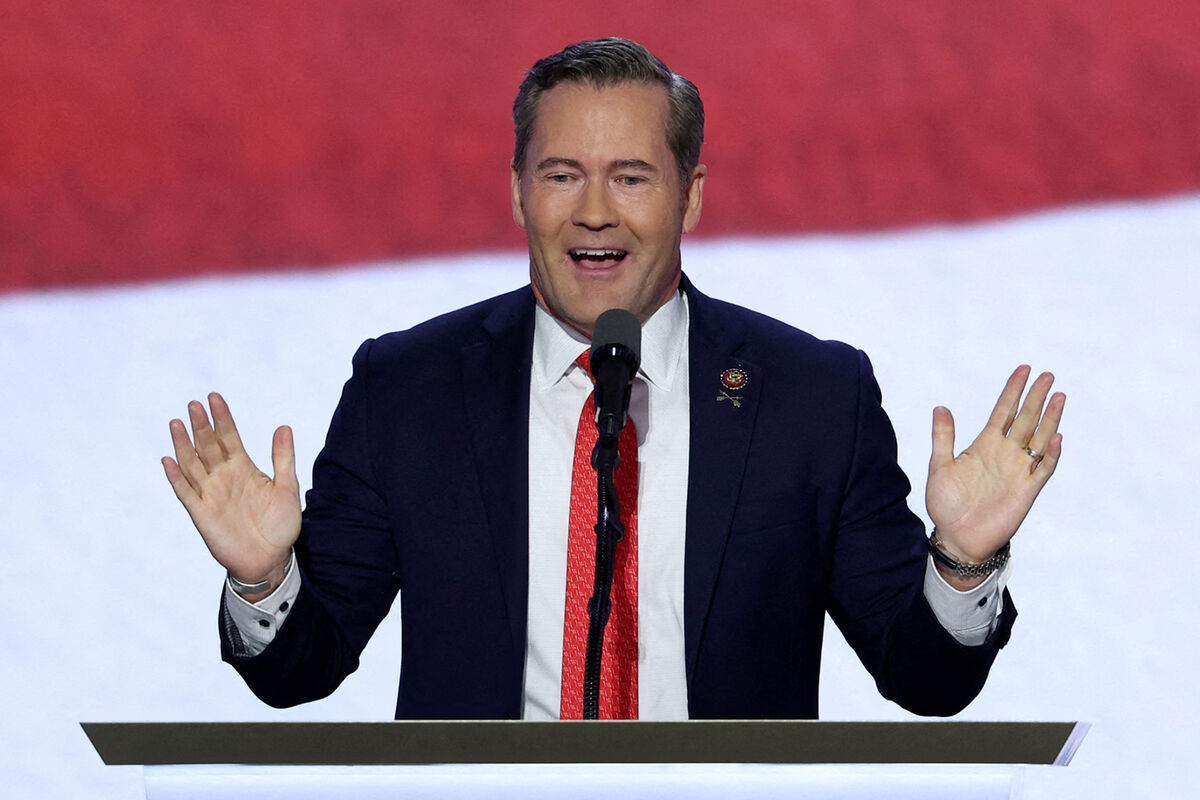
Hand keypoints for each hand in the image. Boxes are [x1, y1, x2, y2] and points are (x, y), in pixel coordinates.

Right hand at [162, 393, 300, 591]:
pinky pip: (185, 492)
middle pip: (208, 446)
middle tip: (194, 404)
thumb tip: (283, 426)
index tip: (214, 396)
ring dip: (184, 444)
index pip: (228, 437)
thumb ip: (283, 458)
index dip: (222, 418)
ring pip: (192, 464)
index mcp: (243, 468)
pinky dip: (176, 477)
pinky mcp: (201, 513)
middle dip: (201, 425)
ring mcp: (211, 494)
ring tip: (176, 423)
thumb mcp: (287, 488)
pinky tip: (168, 460)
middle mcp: (223, 477)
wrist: (271, 559)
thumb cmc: (280, 524)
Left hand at [926, 366, 1064, 569]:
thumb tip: (941, 407)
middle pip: (1025, 419)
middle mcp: (1005, 454)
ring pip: (1039, 439)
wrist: (957, 537)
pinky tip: (1057, 437)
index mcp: (984, 445)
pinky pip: (1044, 469)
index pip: (1003, 411)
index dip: (1013, 391)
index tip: (1023, 370)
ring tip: (1058, 396)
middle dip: (1035, 397)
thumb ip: (943, 437)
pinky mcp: (1027, 490)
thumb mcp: (940, 466)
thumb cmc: (947, 503)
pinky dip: (1052, 454)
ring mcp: (1018, 471)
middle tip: (1047, 375)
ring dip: (1049, 419)